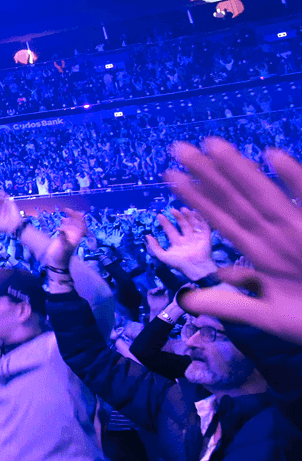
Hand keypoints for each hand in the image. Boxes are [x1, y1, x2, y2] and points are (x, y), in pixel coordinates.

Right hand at [42, 208, 85, 270]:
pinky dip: (64, 224)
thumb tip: (61, 229)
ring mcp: (67, 237)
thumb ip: (63, 238)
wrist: (56, 263)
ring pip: (70, 225)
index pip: (81, 226)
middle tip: (68, 210)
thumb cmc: (60, 256)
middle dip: (73, 216)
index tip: (76, 212)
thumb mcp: (63, 247)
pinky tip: (61, 221)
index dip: (79, 219)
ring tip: (65, 214)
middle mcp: (73, 236)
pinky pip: (64, 228)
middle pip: (76, 224)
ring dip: (69, 219)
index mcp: (76, 237)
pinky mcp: (62, 238)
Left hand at [145, 208, 217, 280]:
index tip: (159, 215)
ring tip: (182, 209)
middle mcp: (187, 239)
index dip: (165, 223)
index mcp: (177, 243)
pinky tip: (194, 212)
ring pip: (192, 224)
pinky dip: (199, 219)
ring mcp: (196, 237)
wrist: (195, 267)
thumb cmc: (179, 263)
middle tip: (172, 210)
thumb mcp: (163, 256)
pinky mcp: (205, 237)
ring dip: (188, 216)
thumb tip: (147, 236)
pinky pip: (203, 226)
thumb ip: (154, 247)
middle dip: (177, 217)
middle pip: (182, 225)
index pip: (170, 230)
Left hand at [165, 139, 301, 342]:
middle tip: (179, 148)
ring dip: (240, 169)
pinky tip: (273, 156)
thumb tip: (187, 300)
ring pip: (262, 194)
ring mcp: (296, 229)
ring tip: (213, 145)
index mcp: (259, 251)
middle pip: (235, 199)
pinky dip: (295, 179)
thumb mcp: (266, 315)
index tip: (170, 177)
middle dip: (208, 174)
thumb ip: (230, 304)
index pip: (222, 218)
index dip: (197, 199)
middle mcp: (273, 235)